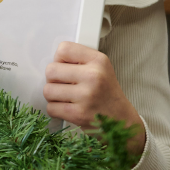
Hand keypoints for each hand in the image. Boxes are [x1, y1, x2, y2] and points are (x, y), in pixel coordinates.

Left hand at [44, 42, 144, 156]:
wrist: (122, 121)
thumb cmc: (107, 94)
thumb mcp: (101, 68)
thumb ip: (78, 60)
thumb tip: (53, 59)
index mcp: (99, 61)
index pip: (63, 49)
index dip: (60, 60)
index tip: (66, 68)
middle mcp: (94, 76)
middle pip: (50, 70)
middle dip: (54, 79)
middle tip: (66, 85)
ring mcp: (86, 96)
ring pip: (47, 90)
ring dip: (54, 96)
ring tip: (68, 98)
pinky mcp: (79, 114)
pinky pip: (50, 108)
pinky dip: (56, 110)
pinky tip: (69, 108)